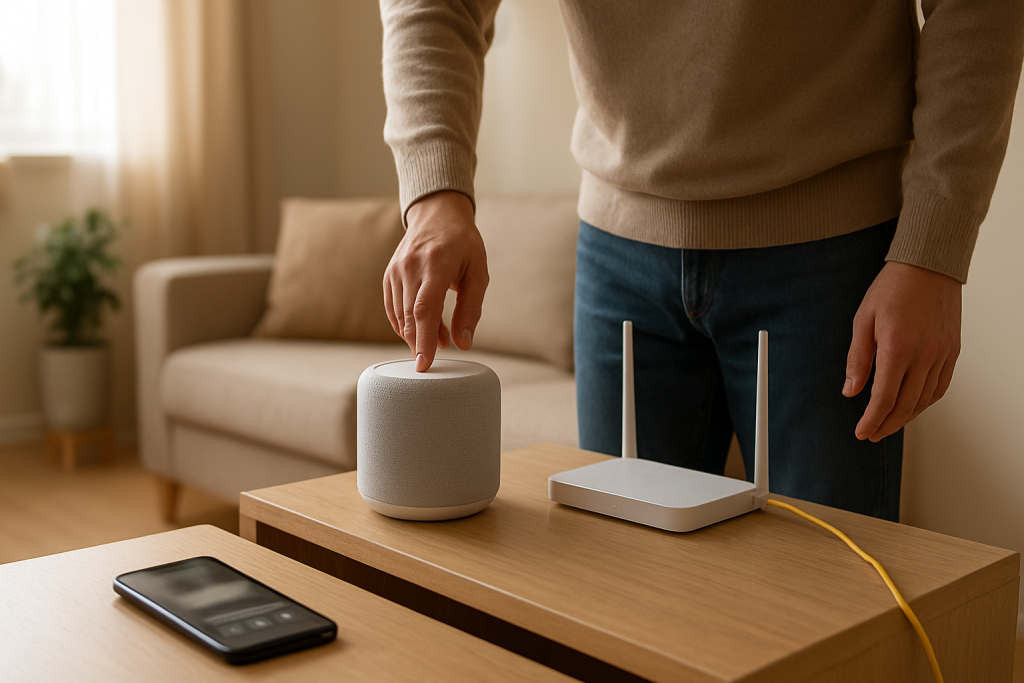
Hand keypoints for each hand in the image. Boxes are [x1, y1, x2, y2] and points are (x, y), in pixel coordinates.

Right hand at [383, 191, 488, 371]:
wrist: (437, 215)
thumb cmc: (464, 244)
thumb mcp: (478, 273)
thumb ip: (471, 309)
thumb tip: (464, 344)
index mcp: (436, 263)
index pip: (425, 308)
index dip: (424, 339)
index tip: (425, 364)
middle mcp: (411, 266)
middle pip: (410, 316)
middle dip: (419, 343)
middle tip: (433, 360)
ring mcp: (396, 270)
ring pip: (400, 315)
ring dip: (416, 335)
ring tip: (439, 339)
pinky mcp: (389, 275)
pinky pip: (393, 308)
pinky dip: (404, 325)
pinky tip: (421, 330)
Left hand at [844, 261, 961, 441]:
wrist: (928, 266)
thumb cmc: (891, 290)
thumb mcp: (863, 320)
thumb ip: (858, 358)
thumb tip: (850, 391)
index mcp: (898, 348)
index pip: (884, 398)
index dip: (872, 420)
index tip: (861, 433)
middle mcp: (924, 355)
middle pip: (906, 405)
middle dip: (886, 425)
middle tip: (872, 435)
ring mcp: (942, 354)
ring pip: (925, 400)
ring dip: (906, 418)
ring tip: (888, 424)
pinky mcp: (953, 351)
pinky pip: (941, 387)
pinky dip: (926, 402)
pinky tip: (913, 407)